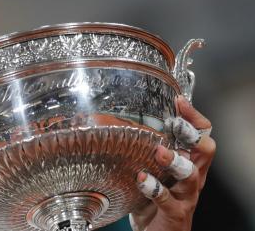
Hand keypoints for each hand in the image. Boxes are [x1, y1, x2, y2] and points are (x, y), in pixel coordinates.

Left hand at [129, 95, 215, 230]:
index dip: (194, 117)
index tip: (179, 100)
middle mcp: (192, 177)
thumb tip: (110, 121)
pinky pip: (168, 200)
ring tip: (159, 151)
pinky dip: (155, 189)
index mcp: (189, 162)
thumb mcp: (150, 168)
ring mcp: (186, 196)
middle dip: (192, 135)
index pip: (202, 134)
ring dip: (176, 161)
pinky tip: (142, 179)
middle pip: (205, 151)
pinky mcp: (175, 213)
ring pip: (192, 175)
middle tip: (175, 124)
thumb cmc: (152, 198)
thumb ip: (140, 148)